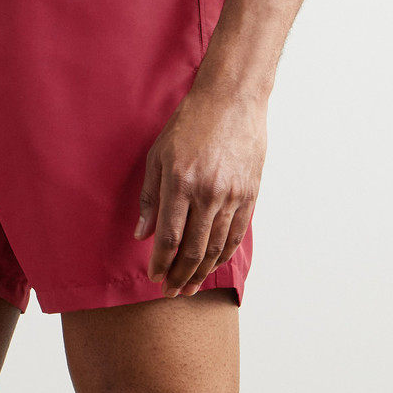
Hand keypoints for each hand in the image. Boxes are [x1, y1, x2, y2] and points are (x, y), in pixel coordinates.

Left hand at [136, 76, 266, 296]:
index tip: (154, 277)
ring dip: (201, 272)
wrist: (233, 100)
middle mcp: (208, 193)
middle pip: (193, 249)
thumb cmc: (189, 125)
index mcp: (181, 182)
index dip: (160, 263)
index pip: (169, 237)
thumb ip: (150, 198)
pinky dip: (223, 255)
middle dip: (180, 276)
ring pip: (216, 247)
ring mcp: (233, 195)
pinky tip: (211, 266)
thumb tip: (141, 235)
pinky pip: (235, 235)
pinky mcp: (250, 194)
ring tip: (190, 288)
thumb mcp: (158, 156)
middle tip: (171, 292)